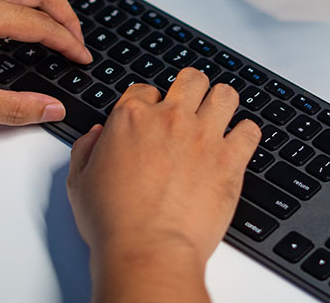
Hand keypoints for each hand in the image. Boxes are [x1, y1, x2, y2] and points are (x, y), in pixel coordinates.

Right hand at [66, 68, 260, 302]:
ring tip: (217, 118)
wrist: (148, 250)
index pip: (145, 89)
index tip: (152, 117)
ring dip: (221, 104)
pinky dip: (246, 135)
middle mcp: (170, 119)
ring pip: (225, 94)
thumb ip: (85, 150)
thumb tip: (96, 137)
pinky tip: (237, 146)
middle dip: (190, 89)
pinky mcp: (230, 159)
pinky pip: (251, 130)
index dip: (149, 102)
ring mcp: (204, 136)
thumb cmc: (114, 222)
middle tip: (189, 106)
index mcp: (131, 118)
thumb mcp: (78, 183)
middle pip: (191, 79)